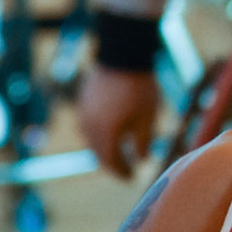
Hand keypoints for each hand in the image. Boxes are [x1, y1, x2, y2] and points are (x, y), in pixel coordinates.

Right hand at [77, 64, 161, 178]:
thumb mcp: (148, 117)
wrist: (122, 53)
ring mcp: (83, 114)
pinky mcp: (83, 103)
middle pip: (99, 154)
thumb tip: (142, 160)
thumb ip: (144, 142)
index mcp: (106, 133)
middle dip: (113, 164)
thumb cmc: (139, 87)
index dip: (122, 172)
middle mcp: (90, 127)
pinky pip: (88, 127)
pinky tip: (111, 134)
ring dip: (105, 150)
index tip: (132, 178)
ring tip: (119, 154)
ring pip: (92, 141)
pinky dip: (99, 135)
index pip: (111, 162)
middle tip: (126, 171)